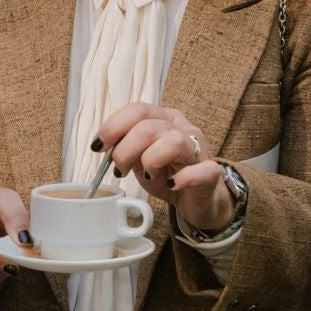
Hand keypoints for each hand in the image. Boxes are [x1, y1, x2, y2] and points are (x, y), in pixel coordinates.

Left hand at [94, 104, 235, 231]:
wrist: (197, 200)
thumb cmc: (168, 175)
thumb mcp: (140, 160)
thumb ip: (125, 148)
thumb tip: (104, 147)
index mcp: (164, 119)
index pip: (137, 110)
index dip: (113, 127)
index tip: (98, 147)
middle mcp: (183, 128)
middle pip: (148, 126)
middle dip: (125, 149)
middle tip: (120, 169)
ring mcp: (199, 149)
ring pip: (173, 141)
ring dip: (150, 160)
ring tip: (147, 176)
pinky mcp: (212, 173)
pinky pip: (200, 171)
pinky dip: (182, 178)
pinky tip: (172, 185)